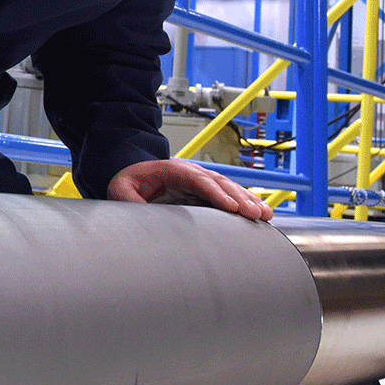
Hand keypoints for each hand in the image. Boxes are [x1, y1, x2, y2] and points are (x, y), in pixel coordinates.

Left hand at [106, 158, 271, 220]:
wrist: (130, 177)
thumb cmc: (127, 183)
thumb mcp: (120, 190)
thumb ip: (128, 200)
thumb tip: (139, 213)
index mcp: (171, 170)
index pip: (197, 179)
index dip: (215, 192)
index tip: (231, 207)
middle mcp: (190, 173)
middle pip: (218, 183)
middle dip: (238, 197)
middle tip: (255, 213)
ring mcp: (198, 181)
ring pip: (227, 188)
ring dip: (247, 200)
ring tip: (264, 214)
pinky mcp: (203, 193)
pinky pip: (227, 196)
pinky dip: (244, 203)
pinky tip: (259, 213)